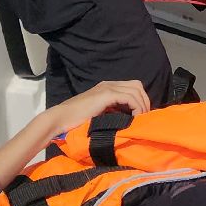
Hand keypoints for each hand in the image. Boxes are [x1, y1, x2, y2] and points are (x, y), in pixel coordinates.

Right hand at [0, 79, 152, 187]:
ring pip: (136, 90)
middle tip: (144, 117)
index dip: (140, 100)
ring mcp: (107, 88)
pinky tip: (134, 118)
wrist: (61, 118)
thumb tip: (126, 121)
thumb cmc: (75, 121)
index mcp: (106, 87)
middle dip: (145, 100)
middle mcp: (108, 84)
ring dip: (142, 105)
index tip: (142, 115)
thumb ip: (110, 112)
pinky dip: (136, 107)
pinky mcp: (106, 94)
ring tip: (140, 119)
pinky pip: (129, 98)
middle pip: (137, 85)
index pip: (132, 87)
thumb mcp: (98, 114)